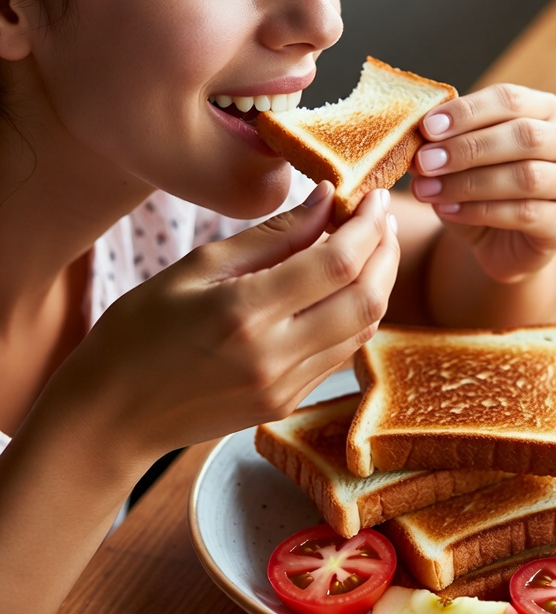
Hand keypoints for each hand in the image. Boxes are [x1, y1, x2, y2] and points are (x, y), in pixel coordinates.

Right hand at [50, 184, 399, 461]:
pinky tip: (347, 286)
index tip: (373, 196)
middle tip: (380, 216)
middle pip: (366, 297)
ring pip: (363, 327)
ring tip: (371, 245)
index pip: (337, 262)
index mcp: (244, 314)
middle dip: (386, 251)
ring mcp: (286, 386)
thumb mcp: (196, 268)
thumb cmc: (138, 333)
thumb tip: (324, 198)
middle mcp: (274, 356)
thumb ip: (271, 236)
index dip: (366, 225)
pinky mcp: (289, 402)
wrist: (111, 417)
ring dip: (378, 282)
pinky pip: (343, 352)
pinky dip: (356, 313)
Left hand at [409, 84, 555, 282]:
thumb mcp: (459, 159)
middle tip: (425, 161)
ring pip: (526, 177)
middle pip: (525, 136)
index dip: (468, 111)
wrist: (499, 240)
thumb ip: (444, 143)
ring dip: (470, 183)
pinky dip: (480, 211)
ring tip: (428, 190)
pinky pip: (525, 214)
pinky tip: (448, 211)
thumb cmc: (480, 187)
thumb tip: (415, 135)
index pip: (510, 99)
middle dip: (469, 148)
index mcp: (545, 111)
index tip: (428, 127)